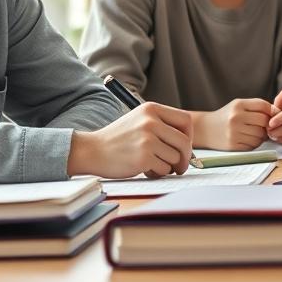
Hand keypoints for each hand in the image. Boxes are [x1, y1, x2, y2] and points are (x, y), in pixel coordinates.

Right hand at [67, 101, 191, 179]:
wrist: (92, 150)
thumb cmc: (118, 139)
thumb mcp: (139, 120)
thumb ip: (162, 126)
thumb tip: (188, 145)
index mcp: (151, 109)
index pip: (185, 121)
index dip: (189, 136)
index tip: (184, 147)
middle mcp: (150, 122)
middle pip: (184, 142)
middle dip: (185, 158)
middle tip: (181, 166)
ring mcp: (147, 139)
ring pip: (174, 158)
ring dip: (168, 166)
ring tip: (152, 164)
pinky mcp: (143, 157)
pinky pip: (164, 169)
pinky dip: (158, 172)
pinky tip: (145, 169)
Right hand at [192, 96, 275, 150]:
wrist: (205, 129)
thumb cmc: (227, 116)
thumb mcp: (239, 105)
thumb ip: (257, 107)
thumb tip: (279, 112)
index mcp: (238, 105)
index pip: (264, 106)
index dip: (272, 111)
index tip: (274, 115)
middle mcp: (236, 118)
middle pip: (264, 121)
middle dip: (268, 124)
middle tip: (265, 126)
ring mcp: (234, 132)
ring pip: (261, 135)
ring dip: (262, 135)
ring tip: (255, 132)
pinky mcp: (234, 145)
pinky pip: (254, 145)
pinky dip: (255, 143)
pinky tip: (248, 139)